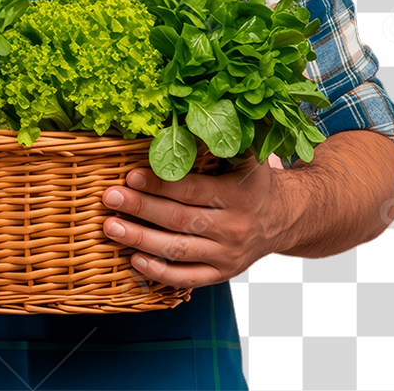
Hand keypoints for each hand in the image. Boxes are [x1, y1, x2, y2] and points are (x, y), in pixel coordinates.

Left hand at [101, 152, 289, 287]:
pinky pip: (187, 278)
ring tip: (111, 227)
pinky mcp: (221, 274)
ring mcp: (227, 255)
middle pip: (180, 220)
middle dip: (140, 209)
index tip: (130, 176)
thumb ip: (221, 138)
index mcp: (238, 195)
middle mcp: (233, 228)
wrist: (284, 218)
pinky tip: (134, 259)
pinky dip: (159, 272)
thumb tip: (185, 116)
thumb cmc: (255, 181)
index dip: (160, 184)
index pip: (192, 190)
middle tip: (109, 198)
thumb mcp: (248, 155)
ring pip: (178, 251)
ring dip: (140, 240)